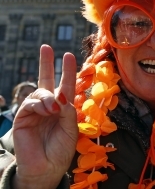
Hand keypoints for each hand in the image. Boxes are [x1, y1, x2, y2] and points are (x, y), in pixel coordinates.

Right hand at [12, 45, 77, 188]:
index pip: (66, 85)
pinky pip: (31, 103)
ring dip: (49, 97)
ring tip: (54, 109)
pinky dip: (40, 104)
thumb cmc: (61, 149)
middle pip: (47, 80)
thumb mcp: (71, 127)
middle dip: (46, 63)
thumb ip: (68, 110)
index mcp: (63, 107)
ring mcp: (35, 111)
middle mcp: (49, 106)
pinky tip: (47, 110)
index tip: (69, 55)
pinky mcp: (23, 117)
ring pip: (41, 92)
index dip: (68, 71)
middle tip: (46, 47)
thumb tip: (60, 96)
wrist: (47, 167)